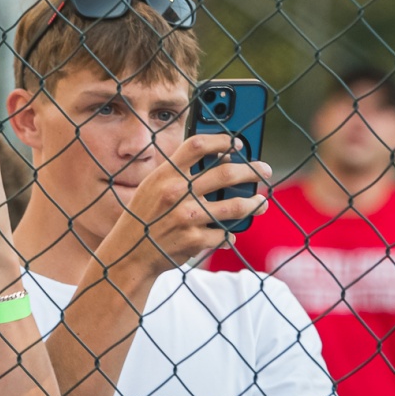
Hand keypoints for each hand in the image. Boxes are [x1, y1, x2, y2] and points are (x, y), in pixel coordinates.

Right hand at [97, 133, 270, 279]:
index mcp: (165, 175)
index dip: (221, 141)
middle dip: (251, 171)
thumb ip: (179, 173)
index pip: (196, 145)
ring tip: (261, 203)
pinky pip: (223, 235)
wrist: (130, 254)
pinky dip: (228, 235)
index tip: (237, 143)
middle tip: (265, 170)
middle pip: (225, 174)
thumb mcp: (152, 187)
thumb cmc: (144, 216)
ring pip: (234, 207)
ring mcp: (187, 218)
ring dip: (254, 205)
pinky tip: (229, 235)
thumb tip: (221, 159)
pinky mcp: (194, 240)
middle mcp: (176, 193)